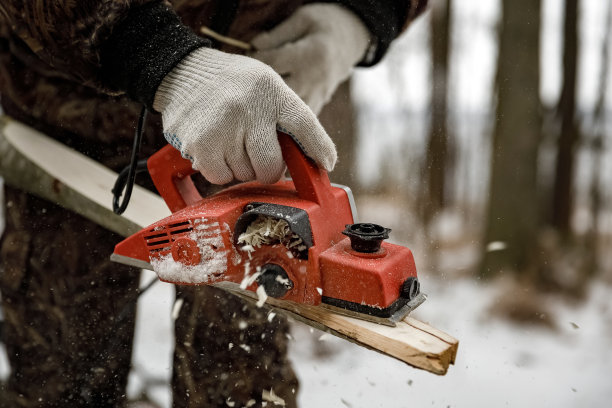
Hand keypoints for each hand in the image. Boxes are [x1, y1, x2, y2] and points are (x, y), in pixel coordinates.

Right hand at [153, 47, 336, 183]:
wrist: (183, 70)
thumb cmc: (232, 85)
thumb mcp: (267, 87)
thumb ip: (287, 118)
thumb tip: (315, 159)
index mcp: (270, 91)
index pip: (304, 124)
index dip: (319, 148)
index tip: (326, 164)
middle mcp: (248, 107)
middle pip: (271, 165)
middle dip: (267, 168)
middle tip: (257, 154)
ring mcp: (222, 127)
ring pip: (244, 174)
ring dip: (240, 167)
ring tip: (230, 140)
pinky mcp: (199, 144)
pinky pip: (220, 176)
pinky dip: (219, 170)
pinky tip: (215, 148)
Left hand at [250, 3, 370, 113]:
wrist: (349, 42)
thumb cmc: (323, 26)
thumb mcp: (302, 20)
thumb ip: (277, 35)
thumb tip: (254, 47)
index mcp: (311, 55)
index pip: (272, 62)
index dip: (254, 60)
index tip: (247, 56)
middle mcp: (314, 79)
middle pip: (278, 93)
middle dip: (260, 88)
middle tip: (250, 80)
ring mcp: (317, 95)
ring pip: (288, 113)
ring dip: (270, 107)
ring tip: (257, 99)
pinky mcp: (318, 105)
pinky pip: (298, 119)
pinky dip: (284, 117)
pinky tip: (272, 111)